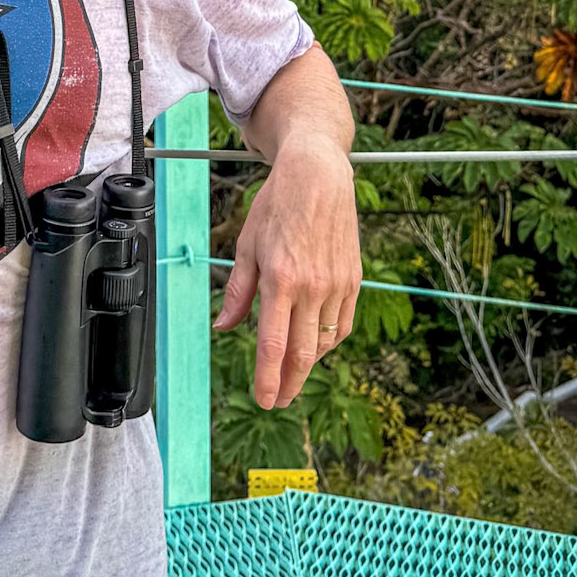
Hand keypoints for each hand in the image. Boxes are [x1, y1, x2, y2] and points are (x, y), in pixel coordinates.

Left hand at [213, 132, 360, 409]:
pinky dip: (327, 341)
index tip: (265, 400)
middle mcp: (312, 286)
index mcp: (280, 277)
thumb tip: (223, 326)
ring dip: (307, 363)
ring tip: (292, 373)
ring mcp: (337, 284)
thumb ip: (238, 291)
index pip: (274, 343)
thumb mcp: (247, 244)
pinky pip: (343, 324)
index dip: (269, 377)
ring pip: (324, 341)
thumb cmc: (277, 206)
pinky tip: (314, 345)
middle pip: (302, 352)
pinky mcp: (353, 280)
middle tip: (279, 400)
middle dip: (290, 383)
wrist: (318, 176)